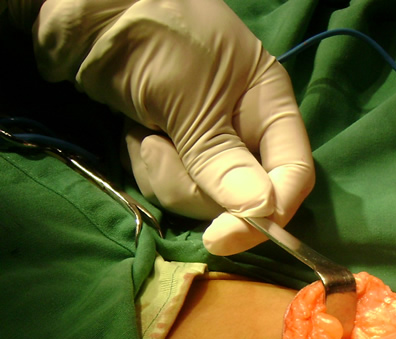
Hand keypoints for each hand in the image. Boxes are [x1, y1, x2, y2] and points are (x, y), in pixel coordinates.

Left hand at [33, 0, 314, 254]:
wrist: (81, 7)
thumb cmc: (153, 36)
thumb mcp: (191, 99)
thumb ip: (223, 160)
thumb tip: (261, 213)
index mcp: (269, 105)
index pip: (293, 175)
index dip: (269, 213)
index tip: (224, 237)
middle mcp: (246, 128)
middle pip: (244, 197)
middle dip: (197, 184)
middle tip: (161, 148)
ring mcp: (206, 140)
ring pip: (201, 195)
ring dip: (165, 171)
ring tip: (143, 131)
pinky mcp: (171, 148)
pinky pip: (169, 184)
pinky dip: (146, 164)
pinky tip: (131, 132)